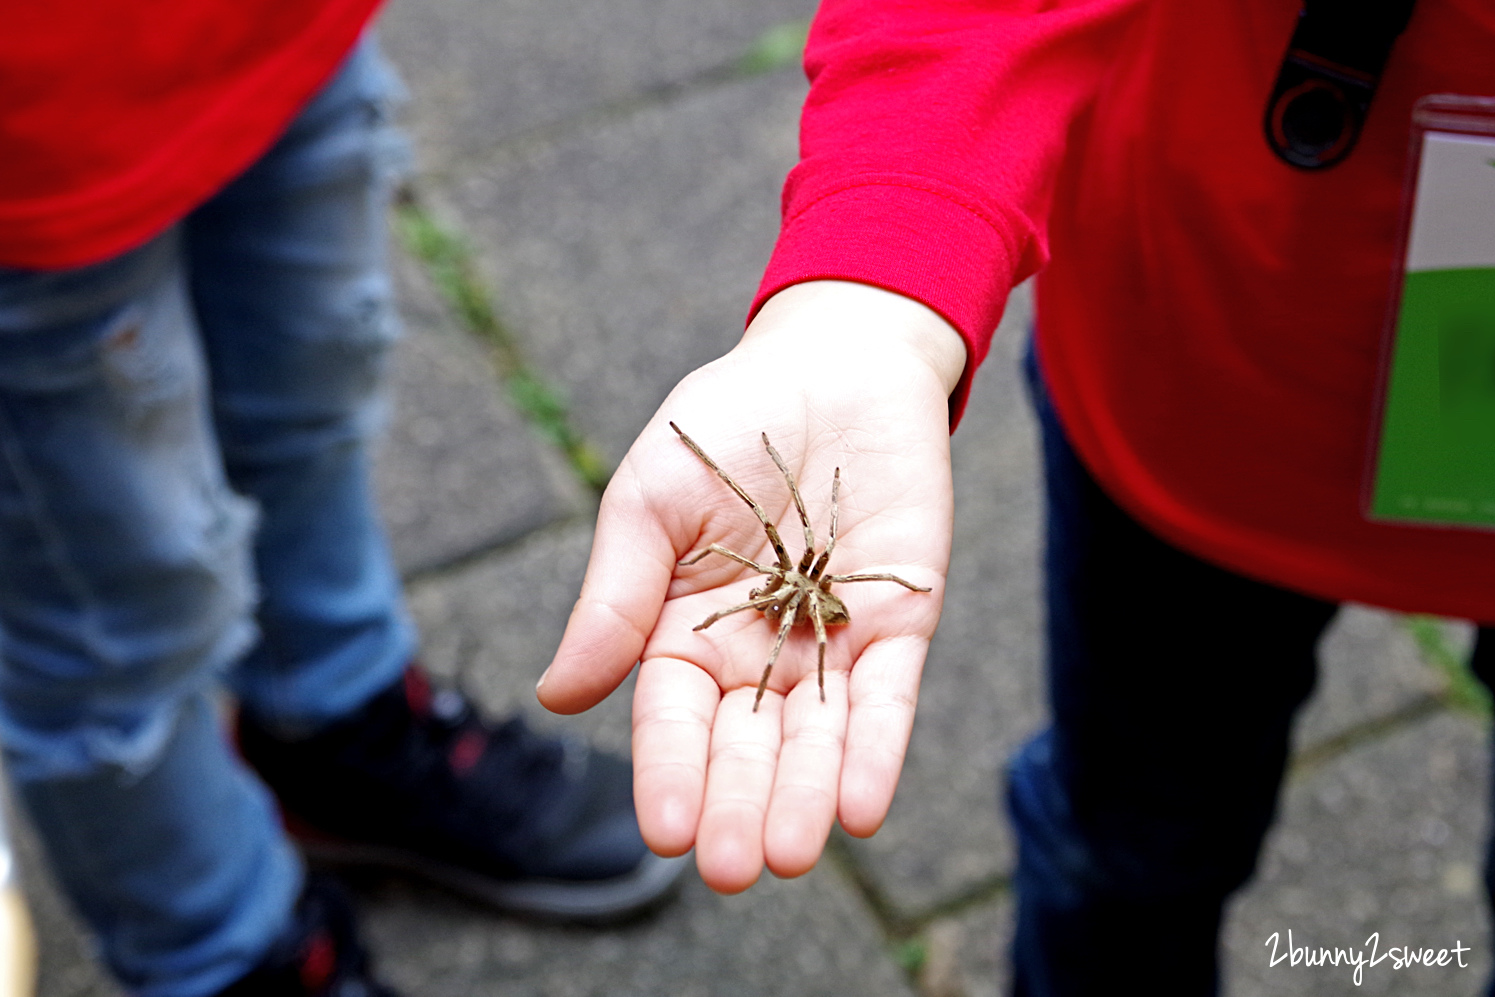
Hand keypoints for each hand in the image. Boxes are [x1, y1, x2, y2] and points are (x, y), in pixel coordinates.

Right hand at [537, 281, 965, 892]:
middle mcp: (757, 654)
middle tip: (734, 867)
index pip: (673, 719)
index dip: (669, 773)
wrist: (831, 361)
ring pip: (817, 737)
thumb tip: (558, 696)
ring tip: (794, 853)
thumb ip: (615, 596)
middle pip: (747, 746)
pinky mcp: (899, 620)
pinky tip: (861, 804)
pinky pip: (887, 696)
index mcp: (684, 633)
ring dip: (806, 796)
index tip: (666, 830)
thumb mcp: (650, 500)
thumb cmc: (723, 425)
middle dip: (741, 806)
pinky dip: (875, 748)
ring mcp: (831, 641)